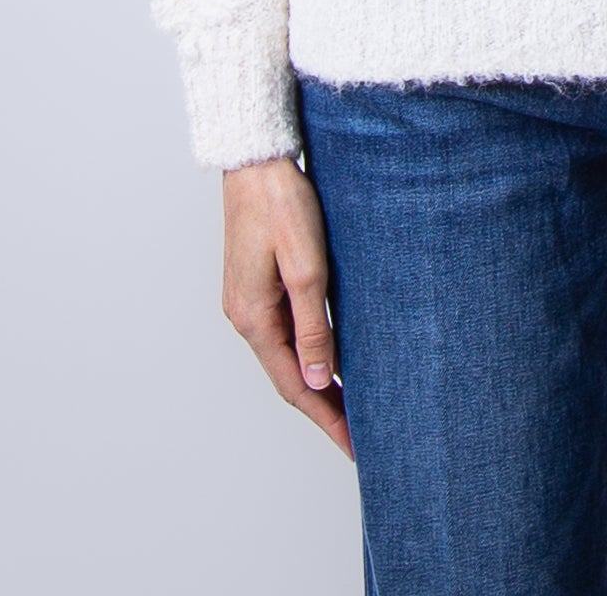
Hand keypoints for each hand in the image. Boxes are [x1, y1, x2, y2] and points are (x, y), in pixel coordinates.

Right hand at [221, 156, 352, 459]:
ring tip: (351, 405)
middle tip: (361, 435)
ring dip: (318, 382)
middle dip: (323, 408)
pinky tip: (331, 356)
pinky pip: (286, 331)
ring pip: (287, 355)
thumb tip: (320, 379)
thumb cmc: (283, 205)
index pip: (295, 385)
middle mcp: (246, 316)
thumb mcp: (306, 268)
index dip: (326, 418)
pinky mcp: (258, 283)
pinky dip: (310, 352)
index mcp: (254, 318)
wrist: (257, 161)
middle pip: (288, 376)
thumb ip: (313, 326)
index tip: (354, 445)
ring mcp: (249, 300)